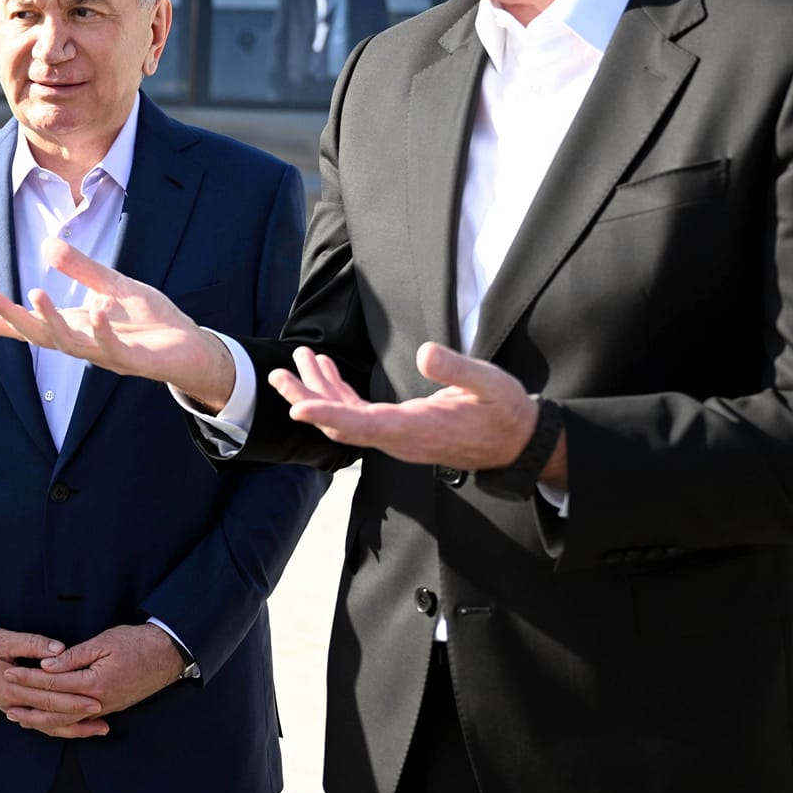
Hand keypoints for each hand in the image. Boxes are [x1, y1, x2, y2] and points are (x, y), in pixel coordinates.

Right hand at [0, 238, 235, 409]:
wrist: (190, 347)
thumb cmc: (150, 320)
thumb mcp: (113, 286)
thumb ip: (81, 269)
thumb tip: (46, 246)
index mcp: (76, 325)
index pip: (31, 327)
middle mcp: (84, 343)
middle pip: (40, 335)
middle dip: (14, 318)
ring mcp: (106, 354)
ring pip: (69, 344)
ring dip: (51, 320)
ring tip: (36, 293)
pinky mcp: (133, 360)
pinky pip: (112, 347)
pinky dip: (102, 330)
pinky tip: (97, 310)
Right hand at [0, 623, 105, 734]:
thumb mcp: (3, 638)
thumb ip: (32, 644)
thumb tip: (60, 649)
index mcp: (11, 687)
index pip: (49, 698)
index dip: (74, 700)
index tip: (97, 699)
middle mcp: (11, 703)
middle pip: (51, 716)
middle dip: (79, 719)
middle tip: (104, 720)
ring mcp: (9, 708)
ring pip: (44, 725)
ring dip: (70, 729)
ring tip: (95, 730)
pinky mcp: (8, 706)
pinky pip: (35, 722)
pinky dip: (54, 726)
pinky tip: (69, 727)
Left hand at [3, 625, 184, 734]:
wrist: (167, 656)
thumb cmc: (136, 643)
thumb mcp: (104, 642)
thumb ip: (73, 656)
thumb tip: (46, 664)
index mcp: (94, 683)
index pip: (53, 684)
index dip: (28, 679)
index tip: (9, 673)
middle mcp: (98, 702)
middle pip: (55, 708)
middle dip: (28, 703)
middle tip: (5, 700)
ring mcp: (104, 708)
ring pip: (67, 721)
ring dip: (41, 720)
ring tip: (19, 718)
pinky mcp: (109, 708)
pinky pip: (80, 722)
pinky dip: (61, 724)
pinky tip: (49, 722)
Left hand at [271, 341, 559, 479]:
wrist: (516, 440)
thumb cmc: (503, 412)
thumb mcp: (489, 383)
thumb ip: (457, 369)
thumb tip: (425, 352)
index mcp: (415, 428)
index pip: (361, 424)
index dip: (327, 414)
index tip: (296, 408)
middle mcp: (397, 437)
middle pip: (340, 423)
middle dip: (306, 398)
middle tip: (276, 374)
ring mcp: (395, 434)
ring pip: (345, 417)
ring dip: (317, 391)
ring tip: (292, 364)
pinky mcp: (398, 427)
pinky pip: (359, 413)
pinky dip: (338, 392)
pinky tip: (325, 370)